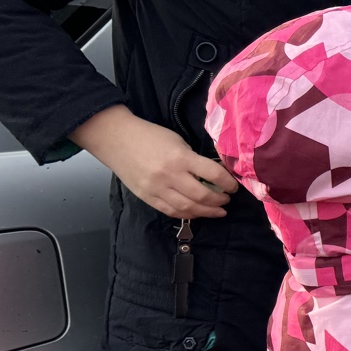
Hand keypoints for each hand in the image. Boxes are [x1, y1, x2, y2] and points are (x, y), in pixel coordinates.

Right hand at [71, 105, 238, 218]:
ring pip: (187, 208)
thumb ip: (194, 159)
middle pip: (202, 195)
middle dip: (219, 200)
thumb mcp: (178, 141)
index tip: (234, 186)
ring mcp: (156, 189)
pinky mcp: (146, 197)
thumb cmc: (150, 136)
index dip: (228, 183)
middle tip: (227, 200)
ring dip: (207, 212)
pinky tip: (197, 213)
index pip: (213, 174)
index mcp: (180, 158)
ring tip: (218, 211)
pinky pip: (170, 211)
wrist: (116, 139)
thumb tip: (214, 175)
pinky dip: (187, 214)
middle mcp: (169, 176)